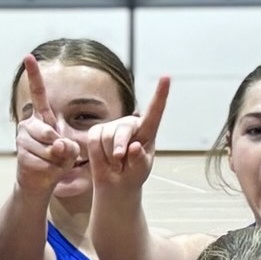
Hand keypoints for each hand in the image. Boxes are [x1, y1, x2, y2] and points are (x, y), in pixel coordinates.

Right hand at [14, 55, 81, 197]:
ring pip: (48, 148)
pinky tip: (43, 169)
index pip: (38, 94)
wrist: (39, 183)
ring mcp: (22, 138)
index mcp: (42, 118)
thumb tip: (57, 144)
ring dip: (55, 160)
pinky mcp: (21, 154)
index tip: (28, 56)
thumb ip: (68, 146)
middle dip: (59, 148)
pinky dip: (49, 168)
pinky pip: (42, 160)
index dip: (34, 75)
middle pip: (49, 132)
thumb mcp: (70, 152)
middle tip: (58, 155)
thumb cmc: (56, 162)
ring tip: (50, 163)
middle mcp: (28, 124)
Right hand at [86, 75, 167, 194]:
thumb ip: (139, 159)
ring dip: (108, 155)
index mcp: (147, 130)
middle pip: (122, 129)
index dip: (160, 94)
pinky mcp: (96, 131)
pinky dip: (98, 154)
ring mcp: (112, 126)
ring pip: (106, 137)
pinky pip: (94, 141)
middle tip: (118, 161)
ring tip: (115, 163)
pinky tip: (104, 158)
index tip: (166, 77)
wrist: (116, 182)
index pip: (155, 111)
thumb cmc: (133, 174)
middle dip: (119, 146)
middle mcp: (130, 124)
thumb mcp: (141, 170)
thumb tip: (134, 147)